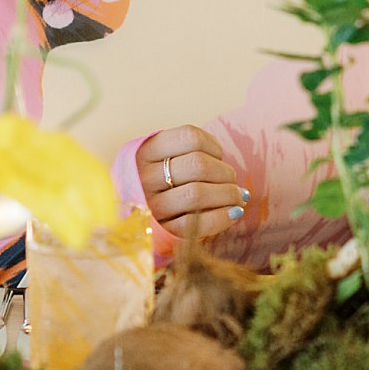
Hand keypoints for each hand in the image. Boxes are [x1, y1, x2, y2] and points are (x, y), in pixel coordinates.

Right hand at [137, 125, 250, 241]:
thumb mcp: (164, 161)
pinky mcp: (160, 232)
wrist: (128, 220)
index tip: (218, 156)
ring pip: (197, 194)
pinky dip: (223, 217)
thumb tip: (240, 185)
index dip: (214, 146)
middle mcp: (143, 177)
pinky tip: (234, 213)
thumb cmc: (158, 184)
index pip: (190, 137)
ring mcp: (150, 206)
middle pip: (198, 165)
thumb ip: (198, 160)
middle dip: (225, 173)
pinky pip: (196, 224)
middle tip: (232, 181)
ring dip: (228, 194)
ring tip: (236, 197)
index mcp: (146, 151)